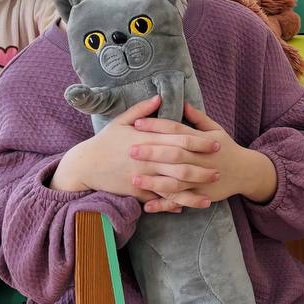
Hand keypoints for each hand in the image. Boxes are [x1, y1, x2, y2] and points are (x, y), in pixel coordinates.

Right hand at [50, 96, 217, 202]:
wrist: (84, 165)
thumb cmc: (104, 141)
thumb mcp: (121, 121)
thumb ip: (142, 109)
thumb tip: (160, 97)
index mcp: (147, 139)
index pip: (179, 140)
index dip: (200, 142)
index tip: (216, 143)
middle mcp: (147, 159)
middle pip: (181, 164)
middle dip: (202, 167)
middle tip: (219, 170)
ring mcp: (142, 177)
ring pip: (172, 185)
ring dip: (192, 189)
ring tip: (209, 193)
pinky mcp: (136, 192)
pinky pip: (158, 200)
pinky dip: (172, 203)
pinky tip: (185, 206)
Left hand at [131, 104, 277, 212]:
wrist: (245, 172)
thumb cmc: (226, 148)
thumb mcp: (216, 129)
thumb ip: (198, 118)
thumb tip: (183, 102)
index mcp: (202, 141)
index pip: (177, 130)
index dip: (157, 126)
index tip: (138, 123)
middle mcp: (200, 159)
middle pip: (174, 154)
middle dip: (152, 152)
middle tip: (131, 150)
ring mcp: (200, 179)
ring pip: (175, 182)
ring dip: (154, 182)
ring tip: (134, 179)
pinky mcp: (200, 195)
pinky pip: (179, 201)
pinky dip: (163, 205)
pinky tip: (146, 205)